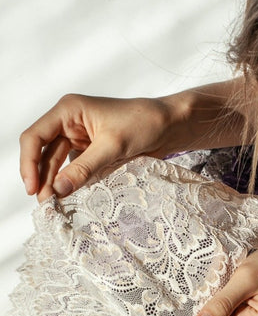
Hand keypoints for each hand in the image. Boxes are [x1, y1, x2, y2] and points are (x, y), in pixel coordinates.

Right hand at [19, 94, 176, 201]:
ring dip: (58, 183)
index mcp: (69, 111)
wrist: (170, 126)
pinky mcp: (94, 152)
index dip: (29, 163)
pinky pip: (78, 169)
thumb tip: (58, 190)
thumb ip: (85, 168)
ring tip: (56, 204)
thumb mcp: (113, 146)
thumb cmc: (144, 123)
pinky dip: (74, 182)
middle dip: (44, 178)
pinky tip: (72, 196)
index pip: (35, 136)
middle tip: (46, 204)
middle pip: (45, 153)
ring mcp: (82, 139)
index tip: (33, 188)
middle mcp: (71, 124)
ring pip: (60, 164)